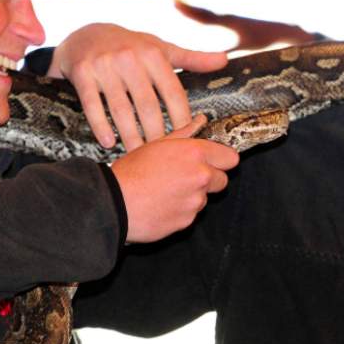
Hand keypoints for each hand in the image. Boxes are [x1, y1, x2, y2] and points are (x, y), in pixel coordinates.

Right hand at [51, 23, 227, 149]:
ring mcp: (104, 65)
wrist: (85, 34)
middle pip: (148, 104)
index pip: (173, 91)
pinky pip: (92, 104)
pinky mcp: (82, 73)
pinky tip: (108, 143)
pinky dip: (100, 125)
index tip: (188, 142)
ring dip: (130, 135)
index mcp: (153, 53)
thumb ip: (191, 59)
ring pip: (121, 108)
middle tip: (163, 159)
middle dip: (156, 134)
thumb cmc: (130, 46)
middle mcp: (129, 57)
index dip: (182, 118)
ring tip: (138, 156)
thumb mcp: (160, 48)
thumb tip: (225, 60)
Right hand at [110, 115, 239, 242]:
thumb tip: (200, 121)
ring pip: (204, 198)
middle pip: (222, 180)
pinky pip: (190, 215)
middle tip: (186, 177)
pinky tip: (162, 205)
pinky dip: (180, 211)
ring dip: (192, 196)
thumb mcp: (155, 144)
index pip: (230, 157)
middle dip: (209, 179)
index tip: (214, 161)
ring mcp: (195, 201)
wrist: (114, 203)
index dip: (222, 160)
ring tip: (166, 191)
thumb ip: (184, 134)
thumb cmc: (130, 172)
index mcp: (194, 153)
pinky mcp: (187, 221)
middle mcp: (200, 176)